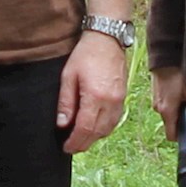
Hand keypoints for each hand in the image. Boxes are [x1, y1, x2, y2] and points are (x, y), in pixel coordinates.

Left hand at [57, 30, 129, 155]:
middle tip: (71, 147)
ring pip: (108, 129)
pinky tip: (94, 127)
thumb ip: (66, 102)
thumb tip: (62, 124)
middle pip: (97, 132)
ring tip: (81, 139)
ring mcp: (119, 100)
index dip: (75, 141)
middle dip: (83, 143)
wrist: (107, 39)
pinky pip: (114, 120)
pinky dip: (104, 128)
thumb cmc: (85, 54)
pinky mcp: (123, 97)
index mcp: (95, 96)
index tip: (66, 147)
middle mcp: (110, 101)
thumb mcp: (68, 76)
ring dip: (94, 138)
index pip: (85, 128)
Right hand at [150, 65, 185, 143]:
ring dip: (176, 108)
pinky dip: (172, 100)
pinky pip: (165, 102)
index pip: (171, 135)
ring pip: (168, 111)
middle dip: (181, 120)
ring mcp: (155, 99)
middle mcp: (158, 108)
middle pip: (170, 123)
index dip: (182, 137)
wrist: (165, 55)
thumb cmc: (178, 73)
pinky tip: (179, 90)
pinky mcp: (155, 91)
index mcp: (167, 112)